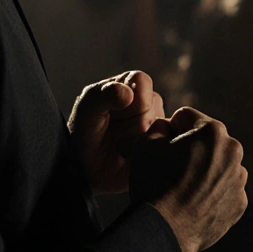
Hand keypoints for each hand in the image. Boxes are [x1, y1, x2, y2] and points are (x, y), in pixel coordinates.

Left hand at [68, 71, 164, 194]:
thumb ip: (103, 95)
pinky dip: (148, 153)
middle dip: (128, 123)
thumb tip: (128, 93)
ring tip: (120, 145)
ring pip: (159, 128)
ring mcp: (157, 125)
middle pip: (151, 107)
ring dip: (136, 141)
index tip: (112, 112)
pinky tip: (132, 157)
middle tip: (113, 132)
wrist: (87, 170)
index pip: (141, 82)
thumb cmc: (85, 133)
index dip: (128, 98)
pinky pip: (168, 146)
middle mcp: (148, 102)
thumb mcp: (86, 110)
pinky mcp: (164, 147)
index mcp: (130, 85)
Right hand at [129, 107, 247, 251]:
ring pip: (217, 164)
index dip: (169, 129)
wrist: (164, 231)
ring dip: (203, 169)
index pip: (186, 117)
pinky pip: (223, 189)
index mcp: (212, 131)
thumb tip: (169, 128)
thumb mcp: (145, 142)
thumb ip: (160, 125)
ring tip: (181, 187)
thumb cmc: (153, 183)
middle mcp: (233, 151)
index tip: (161, 147)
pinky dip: (210, 192)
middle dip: (190, 148)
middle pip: (205, 140)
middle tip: (170, 168)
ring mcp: (239, 179)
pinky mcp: (240, 203)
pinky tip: (192, 202)